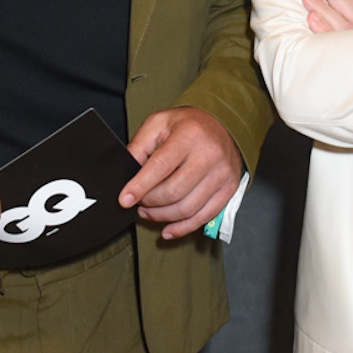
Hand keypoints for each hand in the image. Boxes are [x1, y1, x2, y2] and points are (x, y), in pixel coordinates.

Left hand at [120, 106, 243, 239]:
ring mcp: (222, 174)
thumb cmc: (189, 125)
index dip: (140, 186)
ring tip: (148, 212)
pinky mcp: (228, 189)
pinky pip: (204, 217)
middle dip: (149, 202)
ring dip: (161, 216)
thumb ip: (140, 146)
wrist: (225, 125)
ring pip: (187, 208)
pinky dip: (183, 228)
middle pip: (173, 192)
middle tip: (138, 202)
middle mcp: (209, 155)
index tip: (125, 199)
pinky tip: (168, 229)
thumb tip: (127, 174)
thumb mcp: (159, 123)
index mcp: (190, 135)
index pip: (161, 166)